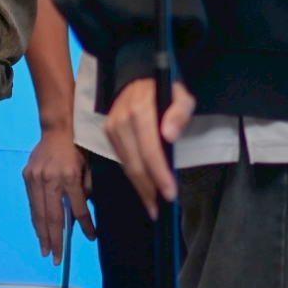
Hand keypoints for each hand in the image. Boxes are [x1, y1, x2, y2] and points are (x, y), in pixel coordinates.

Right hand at [23, 129, 93, 257]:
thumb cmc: (77, 150)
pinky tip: (40, 231)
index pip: (78, 208)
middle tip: (56, 259)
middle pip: (53, 216)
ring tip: (46, 250)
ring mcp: (35, 178)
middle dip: (55, 240)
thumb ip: (84, 191)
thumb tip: (78, 215)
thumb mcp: (87, 169)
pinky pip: (32, 203)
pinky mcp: (27, 177)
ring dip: (42, 234)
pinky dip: (37, 219)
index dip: (85, 225)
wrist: (56, 131)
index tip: (91, 237)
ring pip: (38, 212)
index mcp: (69, 176)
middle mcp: (50, 179)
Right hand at [105, 75, 195, 218]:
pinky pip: (120, 158)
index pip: (149, 149)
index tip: (169, 194)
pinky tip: (143, 187)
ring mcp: (111, 126)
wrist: (138, 78)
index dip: (159, 173)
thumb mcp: (181, 95)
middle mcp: (121, 119)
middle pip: (134, 161)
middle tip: (158, 209)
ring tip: (151, 204)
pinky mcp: (107, 132)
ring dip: (139, 186)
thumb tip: (169, 136)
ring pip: (125, 163)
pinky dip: (132, 175)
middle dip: (147, 188)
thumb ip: (179, 112)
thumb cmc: (163, 90)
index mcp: (140, 109)